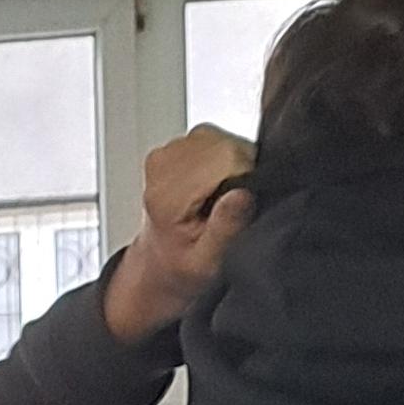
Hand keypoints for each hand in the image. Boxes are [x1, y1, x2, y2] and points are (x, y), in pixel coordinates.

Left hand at [102, 127, 255, 340]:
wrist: (158, 263)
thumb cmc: (181, 265)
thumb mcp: (207, 262)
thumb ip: (225, 229)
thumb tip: (241, 195)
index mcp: (167, 195)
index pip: (228, 158)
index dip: (245, 178)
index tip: (237, 205)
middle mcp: (162, 167)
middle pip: (226, 145)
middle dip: (239, 171)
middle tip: (226, 205)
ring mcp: (166, 153)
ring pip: (222, 139)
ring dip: (230, 165)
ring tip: (218, 197)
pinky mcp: (172, 147)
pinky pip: (213, 139)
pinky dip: (220, 159)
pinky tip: (212, 185)